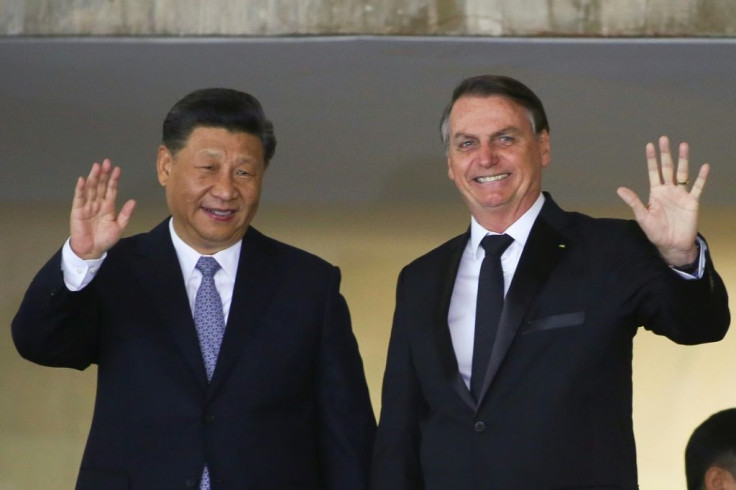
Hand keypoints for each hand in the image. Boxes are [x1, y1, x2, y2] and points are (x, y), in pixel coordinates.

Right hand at [69, 159, 135, 258]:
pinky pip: (79, 198)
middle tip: (106, 162)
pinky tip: (83, 180)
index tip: (117, 169)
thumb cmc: (105, 239)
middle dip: (103, 174)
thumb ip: (125, 214)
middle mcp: (97, 203)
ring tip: (96, 167)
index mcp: (108, 206)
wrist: (92, 250)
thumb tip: (133, 201)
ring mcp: (87, 206)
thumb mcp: (119, 226)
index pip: (111, 189)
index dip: (114, 179)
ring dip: (93, 177)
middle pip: (100, 185)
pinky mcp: (78, 211)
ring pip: (91, 189)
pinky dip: (81, 189)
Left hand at [616, 136, 707, 266]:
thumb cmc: (656, 232)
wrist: (672, 245)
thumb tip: (620, 189)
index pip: (653, 172)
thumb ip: (634, 202)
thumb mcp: (643, 216)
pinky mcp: (692, 202)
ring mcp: (681, 195)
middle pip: (667, 168)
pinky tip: (704, 166)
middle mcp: (668, 191)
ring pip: (682, 173)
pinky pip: (697, 187)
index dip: (652, 159)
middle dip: (665, 154)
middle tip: (664, 139)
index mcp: (655, 193)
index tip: (649, 145)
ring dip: (683, 160)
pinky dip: (701, 177)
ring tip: (683, 145)